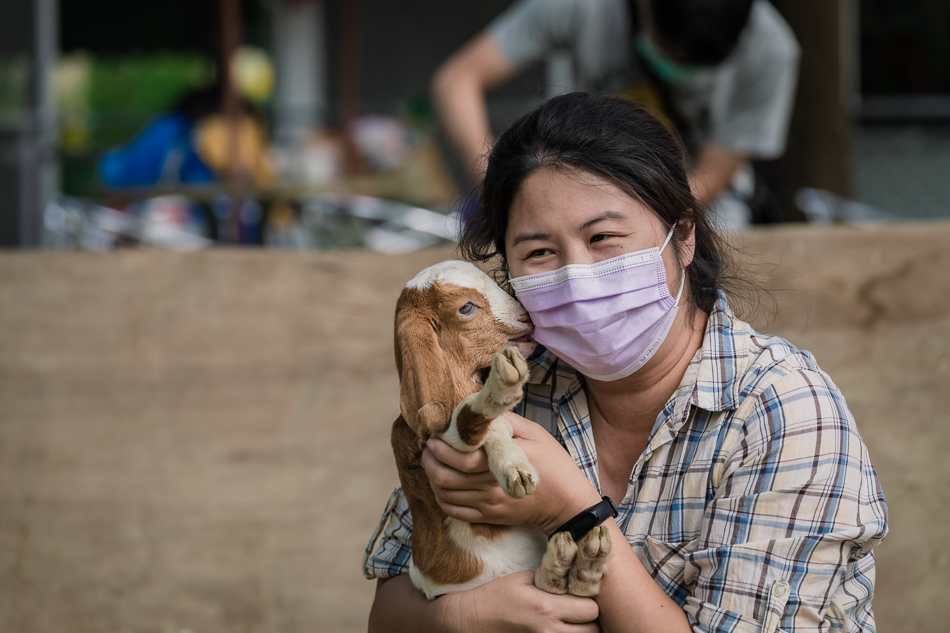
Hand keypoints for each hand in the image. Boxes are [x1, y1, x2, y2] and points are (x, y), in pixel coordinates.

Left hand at [422, 412, 600, 534]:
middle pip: (446, 479)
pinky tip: (442, 486)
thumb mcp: (535, 434)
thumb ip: (506, 423)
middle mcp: (490, 488)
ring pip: (446, 496)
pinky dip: (442, 499)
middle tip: (427, 449)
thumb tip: (481, 415)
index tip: (433, 438)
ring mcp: (488, 505)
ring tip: (432, 464)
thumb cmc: (554, 464)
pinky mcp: (489, 517)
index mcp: (501, 465)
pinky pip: (455, 512)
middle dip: (429, 462)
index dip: (441, 449)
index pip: (460, 459)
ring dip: (432, 479)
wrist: (567, 503)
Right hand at [445, 571, 599, 632]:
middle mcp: (549, 630)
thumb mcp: (524, 579)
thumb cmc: (496, 596)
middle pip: (593, 630)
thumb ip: (553, 581)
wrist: (472, 620)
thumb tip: (574, 580)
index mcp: (547, 607)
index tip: (581, 597)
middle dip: (589, 620)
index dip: (590, 602)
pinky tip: (558, 628)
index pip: (591, 609)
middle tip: (578, 611)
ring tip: (570, 621)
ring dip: (580, 631)